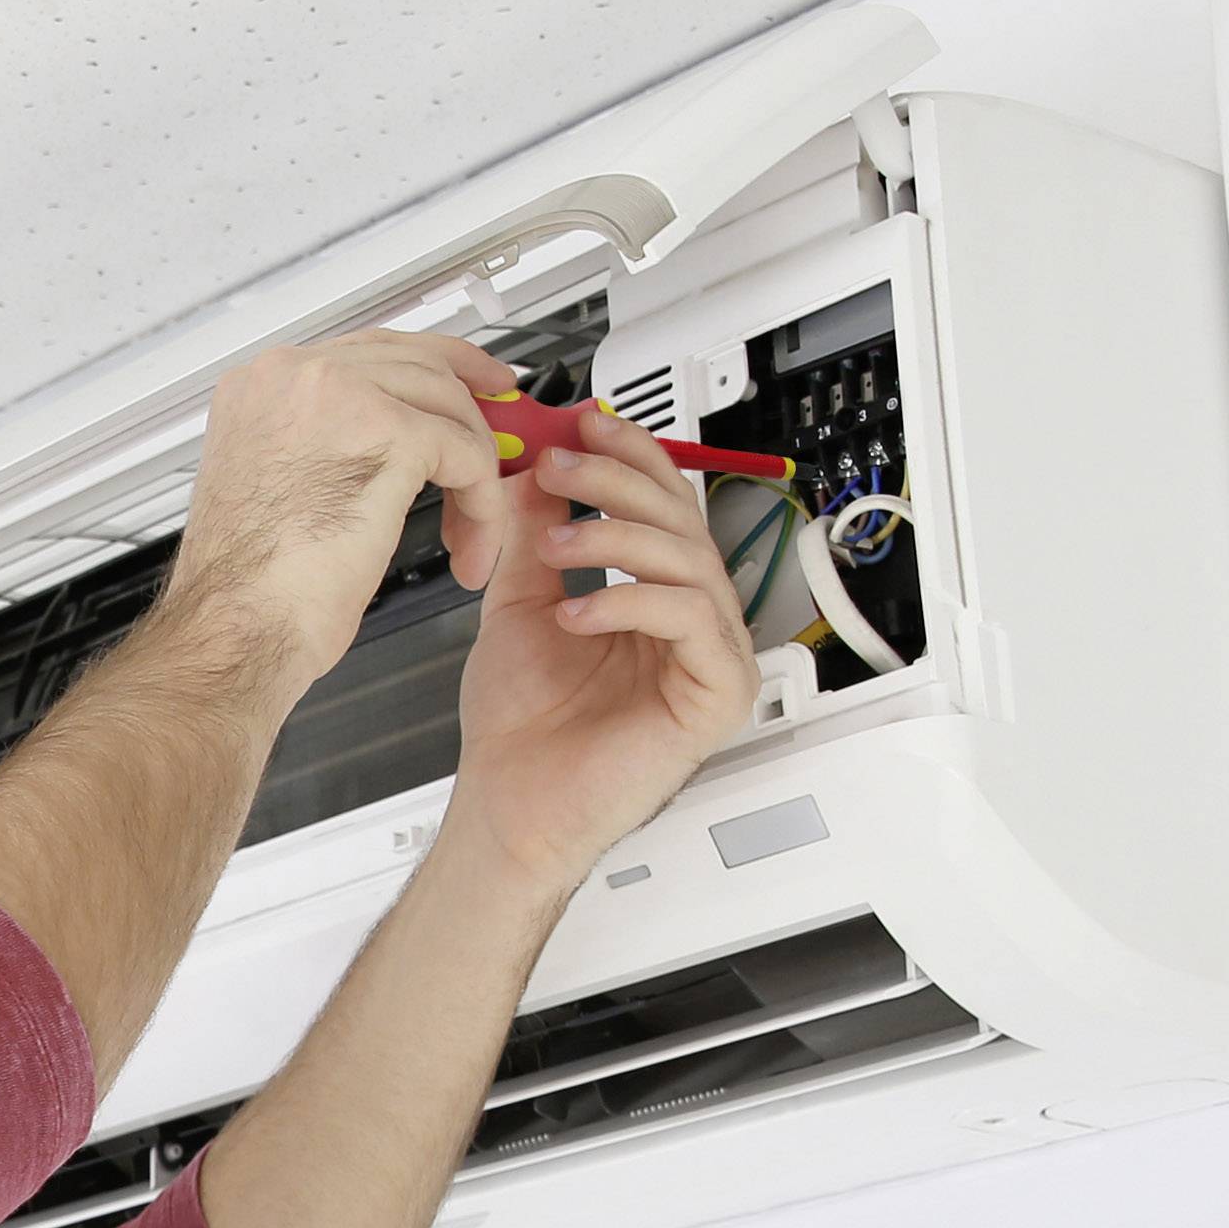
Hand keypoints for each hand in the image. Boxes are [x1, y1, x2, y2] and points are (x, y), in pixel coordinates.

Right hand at [163, 331, 514, 691]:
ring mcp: (342, 395)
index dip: (434, 369)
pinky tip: (470, 549)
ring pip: (450, 410)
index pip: (369, 352)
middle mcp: (296, 375)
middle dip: (472, 406)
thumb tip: (390, 446)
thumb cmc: (252, 586)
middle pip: (419, 365)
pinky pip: (467, 457)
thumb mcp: (283, 486)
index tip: (472, 387)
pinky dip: (482, 508)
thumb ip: (328, 446)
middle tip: (510, 432)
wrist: (238, 626)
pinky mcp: (390, 435)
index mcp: (264, 384)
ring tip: (471, 534)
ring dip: (476, 477)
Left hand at [446, 408, 759, 893]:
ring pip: (691, 561)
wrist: (509, 804)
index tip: (585, 423)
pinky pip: (691, 621)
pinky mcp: (718, 696)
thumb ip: (534, 533)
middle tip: (561, 466)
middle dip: (619, 482)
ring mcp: (713, 659)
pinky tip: (577, 612)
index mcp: (659, 598)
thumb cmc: (521, 725)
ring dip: (617, 535)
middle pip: (684, 521)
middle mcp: (695, 623)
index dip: (633, 456)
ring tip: (556, 542)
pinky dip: (630, 602)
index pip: (666, 507)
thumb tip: (534, 463)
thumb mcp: (521, 601)